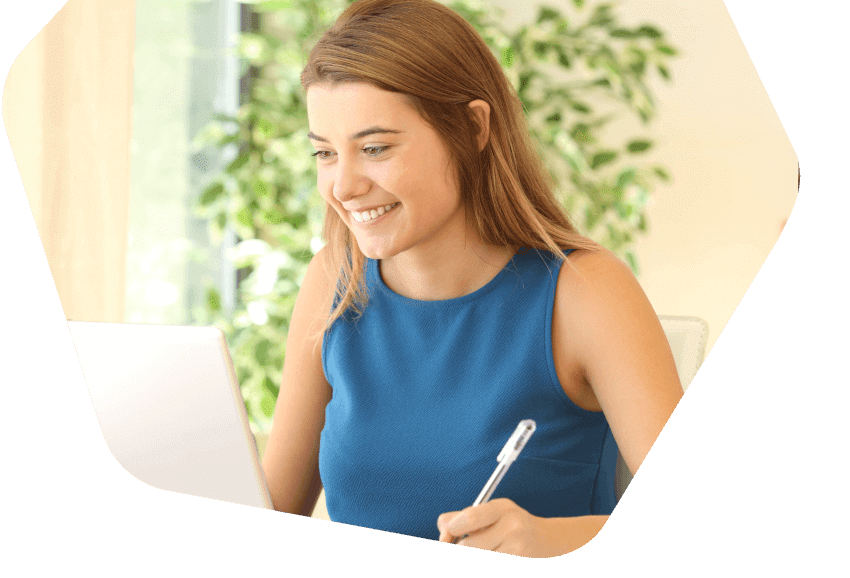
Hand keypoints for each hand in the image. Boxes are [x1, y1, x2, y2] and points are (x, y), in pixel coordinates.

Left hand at [436, 498, 565, 557]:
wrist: (547, 542)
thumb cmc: (511, 526)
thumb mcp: (491, 513)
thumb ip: (461, 518)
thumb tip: (443, 534)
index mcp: (502, 508)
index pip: (468, 518)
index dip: (450, 531)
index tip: (448, 537)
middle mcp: (512, 527)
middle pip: (467, 547)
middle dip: (460, 550)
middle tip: (466, 547)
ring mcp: (518, 549)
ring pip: (476, 559)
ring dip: (474, 558)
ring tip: (484, 550)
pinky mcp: (518, 564)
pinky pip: (488, 570)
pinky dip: (486, 563)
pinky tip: (493, 555)